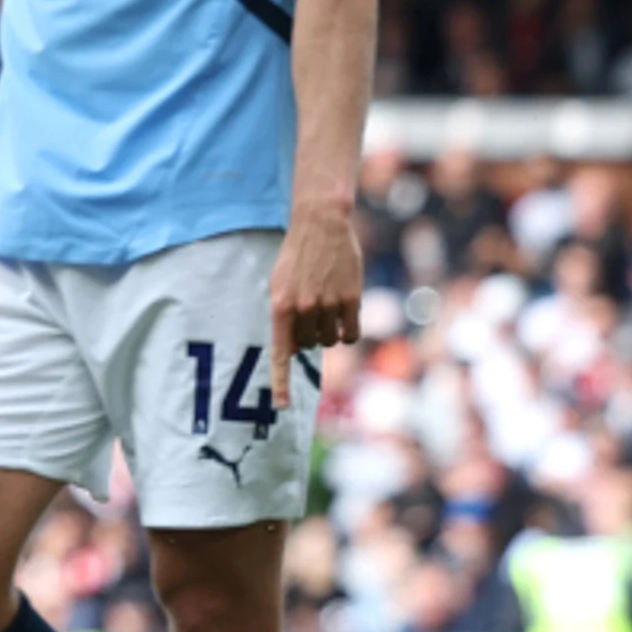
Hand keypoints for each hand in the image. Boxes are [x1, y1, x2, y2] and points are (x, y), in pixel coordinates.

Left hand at [264, 210, 362, 411]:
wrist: (321, 226)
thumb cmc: (297, 258)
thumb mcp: (280, 285)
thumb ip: (285, 318)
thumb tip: (291, 351)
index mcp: (280, 306)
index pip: (280, 353)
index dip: (281, 381)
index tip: (282, 406)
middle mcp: (303, 309)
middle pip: (308, 346)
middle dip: (309, 335)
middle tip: (310, 311)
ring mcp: (328, 305)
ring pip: (329, 341)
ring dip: (329, 331)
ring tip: (325, 304)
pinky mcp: (351, 301)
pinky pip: (350, 334)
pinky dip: (347, 331)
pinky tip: (344, 313)